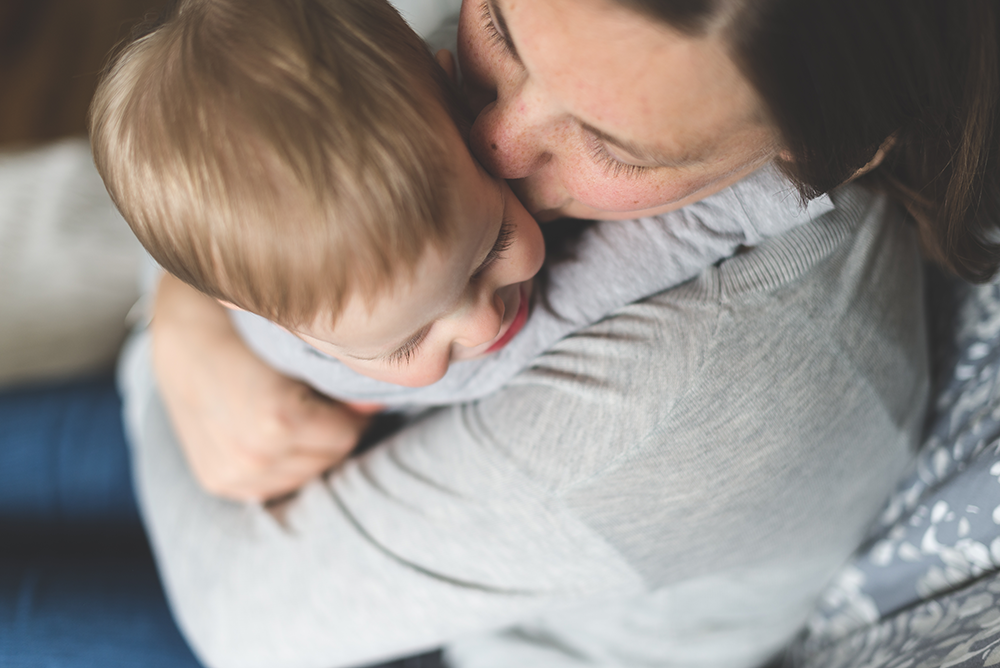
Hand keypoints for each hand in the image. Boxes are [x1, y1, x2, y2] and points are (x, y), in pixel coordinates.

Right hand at [150, 274, 370, 500]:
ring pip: (306, 474)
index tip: (346, 390)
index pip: (347, 433)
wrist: (179, 328)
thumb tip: (378, 403)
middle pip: (329, 457)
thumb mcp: (297, 343)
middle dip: (334, 428)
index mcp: (276, 420)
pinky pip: (276, 485)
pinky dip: (285, 462)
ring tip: (296, 409)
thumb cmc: (243, 322)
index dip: (352, 409)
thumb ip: (337, 378)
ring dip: (311, 447)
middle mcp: (253, 456)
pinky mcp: (218, 482)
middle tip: (320, 397)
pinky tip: (276, 430)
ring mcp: (232, 475)